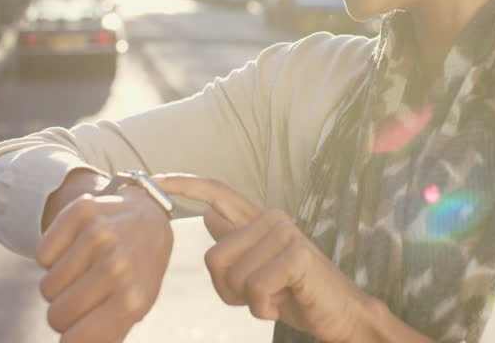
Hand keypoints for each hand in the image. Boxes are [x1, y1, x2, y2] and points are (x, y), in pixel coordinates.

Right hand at [35, 186, 172, 342]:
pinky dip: (52, 256)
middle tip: (83, 295)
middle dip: (63, 312)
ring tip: (83, 270)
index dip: (70, 338)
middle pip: (56, 315)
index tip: (78, 327)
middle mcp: (118, 265)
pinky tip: (76, 248)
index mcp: (133, 298)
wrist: (148, 217)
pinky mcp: (82, 211)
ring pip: (47, 286)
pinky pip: (42, 255)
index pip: (76, 340)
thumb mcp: (134, 308)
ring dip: (59, 284)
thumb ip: (106, 335)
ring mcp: (100, 234)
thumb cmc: (137, 270)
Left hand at [154, 174, 372, 342]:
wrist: (339, 315)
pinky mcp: (297, 253)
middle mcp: (270, 219)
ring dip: (249, 301)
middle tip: (258, 297)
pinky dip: (264, 308)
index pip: (217, 193)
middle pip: (214, 257)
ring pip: (233, 276)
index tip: (155, 179)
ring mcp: (285, 232)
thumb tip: (210, 214)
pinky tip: (283, 304)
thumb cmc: (295, 293)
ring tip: (276, 298)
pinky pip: (255, 288)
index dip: (185, 185)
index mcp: (258, 221)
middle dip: (228, 290)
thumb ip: (236, 243)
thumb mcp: (257, 270)